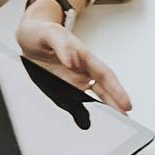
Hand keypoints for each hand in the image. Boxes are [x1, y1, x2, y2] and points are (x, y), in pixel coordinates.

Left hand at [16, 5, 134, 111]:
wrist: (27, 36)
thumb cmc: (39, 31)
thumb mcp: (49, 33)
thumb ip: (62, 46)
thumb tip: (73, 62)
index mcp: (82, 56)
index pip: (104, 75)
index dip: (117, 90)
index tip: (126, 104)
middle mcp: (81, 69)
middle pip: (104, 89)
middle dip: (117, 105)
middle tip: (127, 121)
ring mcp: (73, 78)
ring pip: (95, 96)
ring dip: (106, 108)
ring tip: (116, 123)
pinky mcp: (63, 85)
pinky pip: (77, 99)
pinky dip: (86, 110)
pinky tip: (90, 120)